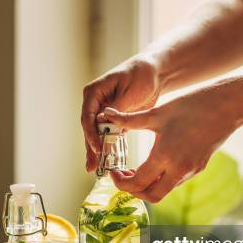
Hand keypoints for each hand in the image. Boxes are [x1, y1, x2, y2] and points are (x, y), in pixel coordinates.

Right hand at [81, 56, 161, 171]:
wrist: (155, 72)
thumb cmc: (142, 76)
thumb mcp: (130, 92)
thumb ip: (116, 109)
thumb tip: (103, 123)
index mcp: (94, 92)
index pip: (87, 116)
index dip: (90, 134)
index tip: (97, 148)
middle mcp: (95, 103)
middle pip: (90, 128)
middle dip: (91, 148)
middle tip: (92, 166)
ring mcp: (103, 111)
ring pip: (97, 134)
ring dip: (97, 151)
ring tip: (96, 169)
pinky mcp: (113, 119)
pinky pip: (108, 136)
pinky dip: (108, 148)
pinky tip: (107, 162)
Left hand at [99, 83, 242, 202]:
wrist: (227, 106)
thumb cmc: (191, 106)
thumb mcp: (157, 113)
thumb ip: (129, 120)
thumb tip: (106, 114)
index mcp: (165, 156)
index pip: (137, 183)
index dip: (120, 181)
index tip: (113, 171)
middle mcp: (178, 169)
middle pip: (151, 196)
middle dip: (133, 191)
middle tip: (123, 175)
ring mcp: (191, 171)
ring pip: (163, 191)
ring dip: (147, 185)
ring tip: (135, 169)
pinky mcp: (198, 168)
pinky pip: (175, 182)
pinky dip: (160, 179)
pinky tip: (154, 163)